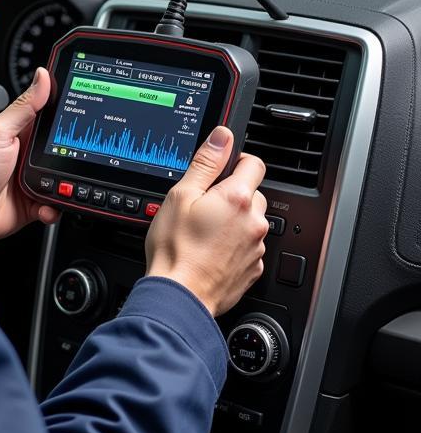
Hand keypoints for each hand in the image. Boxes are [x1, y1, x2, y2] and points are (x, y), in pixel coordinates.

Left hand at [0, 68, 59, 245]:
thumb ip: (23, 107)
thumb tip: (42, 76)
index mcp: (24, 133)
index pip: (53, 118)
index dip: (70, 115)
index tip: (88, 114)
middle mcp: (31, 156)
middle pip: (66, 151)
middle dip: (75, 157)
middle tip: (75, 160)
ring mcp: (34, 180)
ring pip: (66, 180)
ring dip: (67, 186)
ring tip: (58, 187)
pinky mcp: (35, 203)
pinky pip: (56, 205)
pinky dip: (54, 209)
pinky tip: (45, 207)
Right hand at [144, 126, 268, 316]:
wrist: (180, 295)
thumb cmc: (176, 248)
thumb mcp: (181, 196)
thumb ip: (206, 163)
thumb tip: (222, 137)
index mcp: (237, 198)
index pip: (254, 163)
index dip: (236, 162)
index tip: (221, 170)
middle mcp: (254, 221)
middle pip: (252, 194)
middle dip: (231, 195)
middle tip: (203, 207)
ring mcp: (257, 247)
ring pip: (250, 222)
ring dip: (233, 222)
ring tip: (203, 233)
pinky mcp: (254, 268)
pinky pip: (248, 246)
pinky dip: (233, 245)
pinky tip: (209, 250)